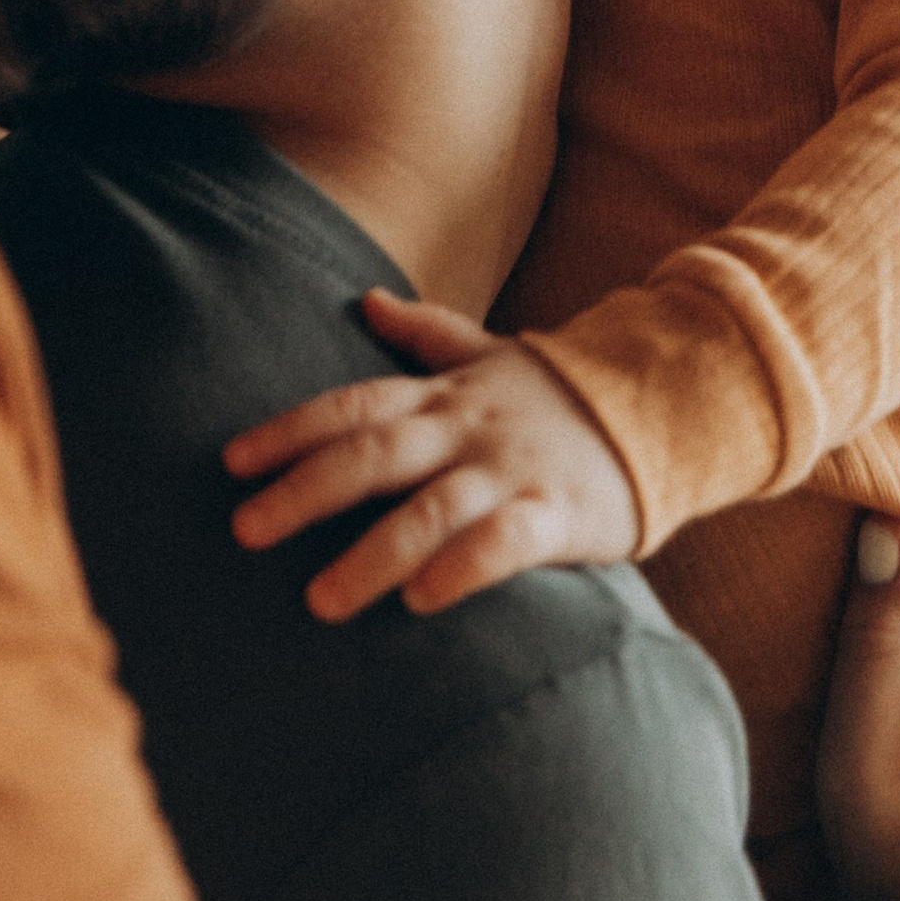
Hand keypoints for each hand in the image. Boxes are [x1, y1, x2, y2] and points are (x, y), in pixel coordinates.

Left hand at [225, 295, 639, 616]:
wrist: (666, 407)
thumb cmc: (560, 397)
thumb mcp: (492, 355)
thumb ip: (426, 334)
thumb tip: (368, 299)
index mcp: (446, 395)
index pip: (354, 404)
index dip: (291, 430)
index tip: (232, 462)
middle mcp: (469, 429)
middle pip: (376, 452)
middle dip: (306, 490)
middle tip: (244, 531)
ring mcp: (513, 471)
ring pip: (433, 508)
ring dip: (373, 553)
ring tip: (320, 601)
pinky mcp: (560, 515)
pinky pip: (507, 543)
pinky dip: (463, 567)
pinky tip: (423, 600)